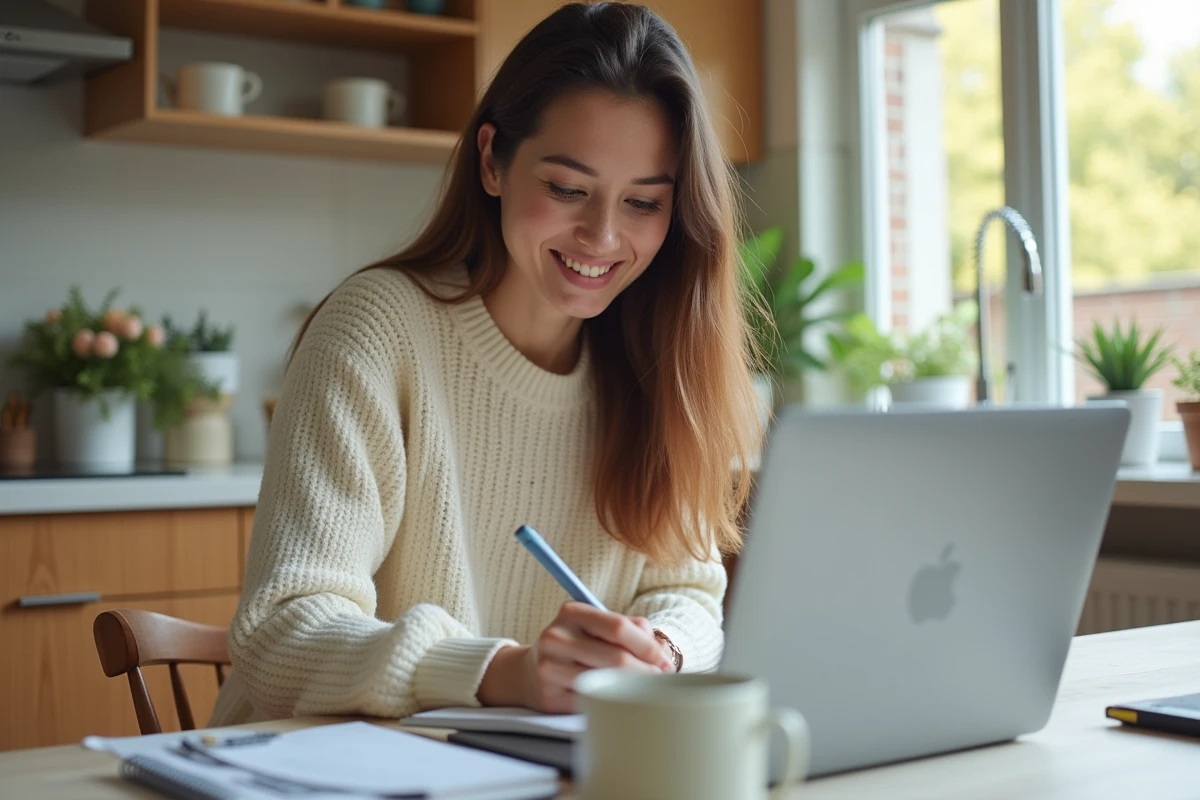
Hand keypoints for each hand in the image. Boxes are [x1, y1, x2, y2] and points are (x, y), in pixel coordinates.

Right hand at [478, 602, 675, 712]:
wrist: (528, 673)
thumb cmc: (577, 646)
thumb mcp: (598, 627)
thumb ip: (633, 630)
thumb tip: (663, 652)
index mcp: (571, 613)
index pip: (619, 627)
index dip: (648, 646)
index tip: (665, 661)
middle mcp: (556, 637)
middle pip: (616, 658)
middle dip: (648, 671)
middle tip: (661, 679)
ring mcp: (549, 668)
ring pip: (606, 682)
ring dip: (634, 688)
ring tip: (645, 688)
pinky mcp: (549, 697)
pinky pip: (592, 702)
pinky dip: (612, 701)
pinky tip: (620, 698)